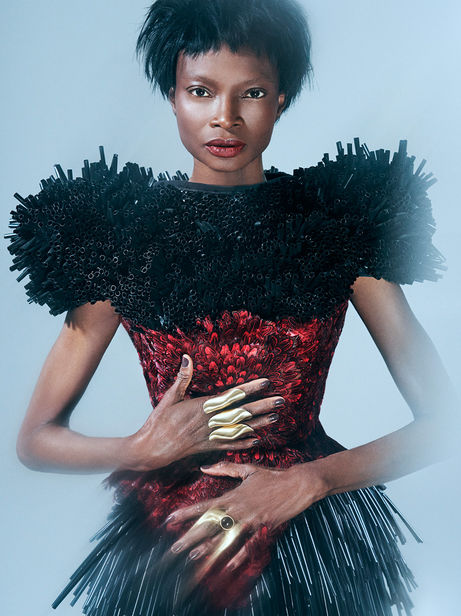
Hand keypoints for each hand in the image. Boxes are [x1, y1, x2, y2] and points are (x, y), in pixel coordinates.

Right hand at [124, 355, 284, 470]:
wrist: (150, 449)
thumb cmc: (158, 422)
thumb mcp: (169, 397)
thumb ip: (182, 378)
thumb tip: (187, 357)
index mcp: (202, 407)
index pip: (231, 395)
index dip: (250, 388)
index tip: (265, 383)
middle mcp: (209, 422)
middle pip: (241, 412)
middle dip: (262, 406)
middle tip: (280, 401)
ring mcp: (210, 436)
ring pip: (240, 428)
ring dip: (258, 423)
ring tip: (275, 417)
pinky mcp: (207, 448)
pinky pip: (230, 445)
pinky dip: (244, 443)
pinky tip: (257, 440)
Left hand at [164, 461, 323, 576]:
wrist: (297, 484)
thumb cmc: (272, 476)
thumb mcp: (248, 470)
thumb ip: (225, 468)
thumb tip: (205, 466)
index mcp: (232, 495)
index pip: (204, 506)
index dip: (186, 513)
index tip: (170, 519)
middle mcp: (238, 509)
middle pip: (210, 526)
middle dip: (191, 537)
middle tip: (175, 548)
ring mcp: (250, 520)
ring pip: (225, 538)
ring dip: (209, 549)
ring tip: (193, 558)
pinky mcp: (263, 529)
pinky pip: (248, 546)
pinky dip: (238, 556)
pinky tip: (227, 566)